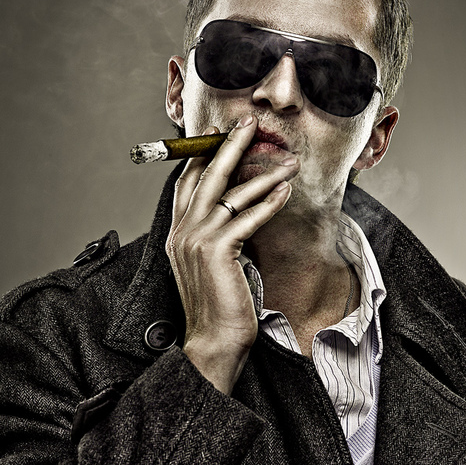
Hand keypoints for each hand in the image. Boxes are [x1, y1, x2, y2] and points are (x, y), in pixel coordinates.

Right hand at [165, 114, 298, 394]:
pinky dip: (268, 202)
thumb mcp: (209, 263)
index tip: (221, 133)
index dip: (205, 154)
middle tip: (249, 124)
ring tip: (288, 161)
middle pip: (206, 175)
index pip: (188, 182)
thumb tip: (235, 211)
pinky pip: (247, 218)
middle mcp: (182, 231)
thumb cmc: (219, 303)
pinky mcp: (218, 251)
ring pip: (231, 193)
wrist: (213, 340)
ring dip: (262, 173)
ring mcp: (197, 240)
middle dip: (229, 146)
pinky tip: (285, 191)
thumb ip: (216, 235)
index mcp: (177, 233)